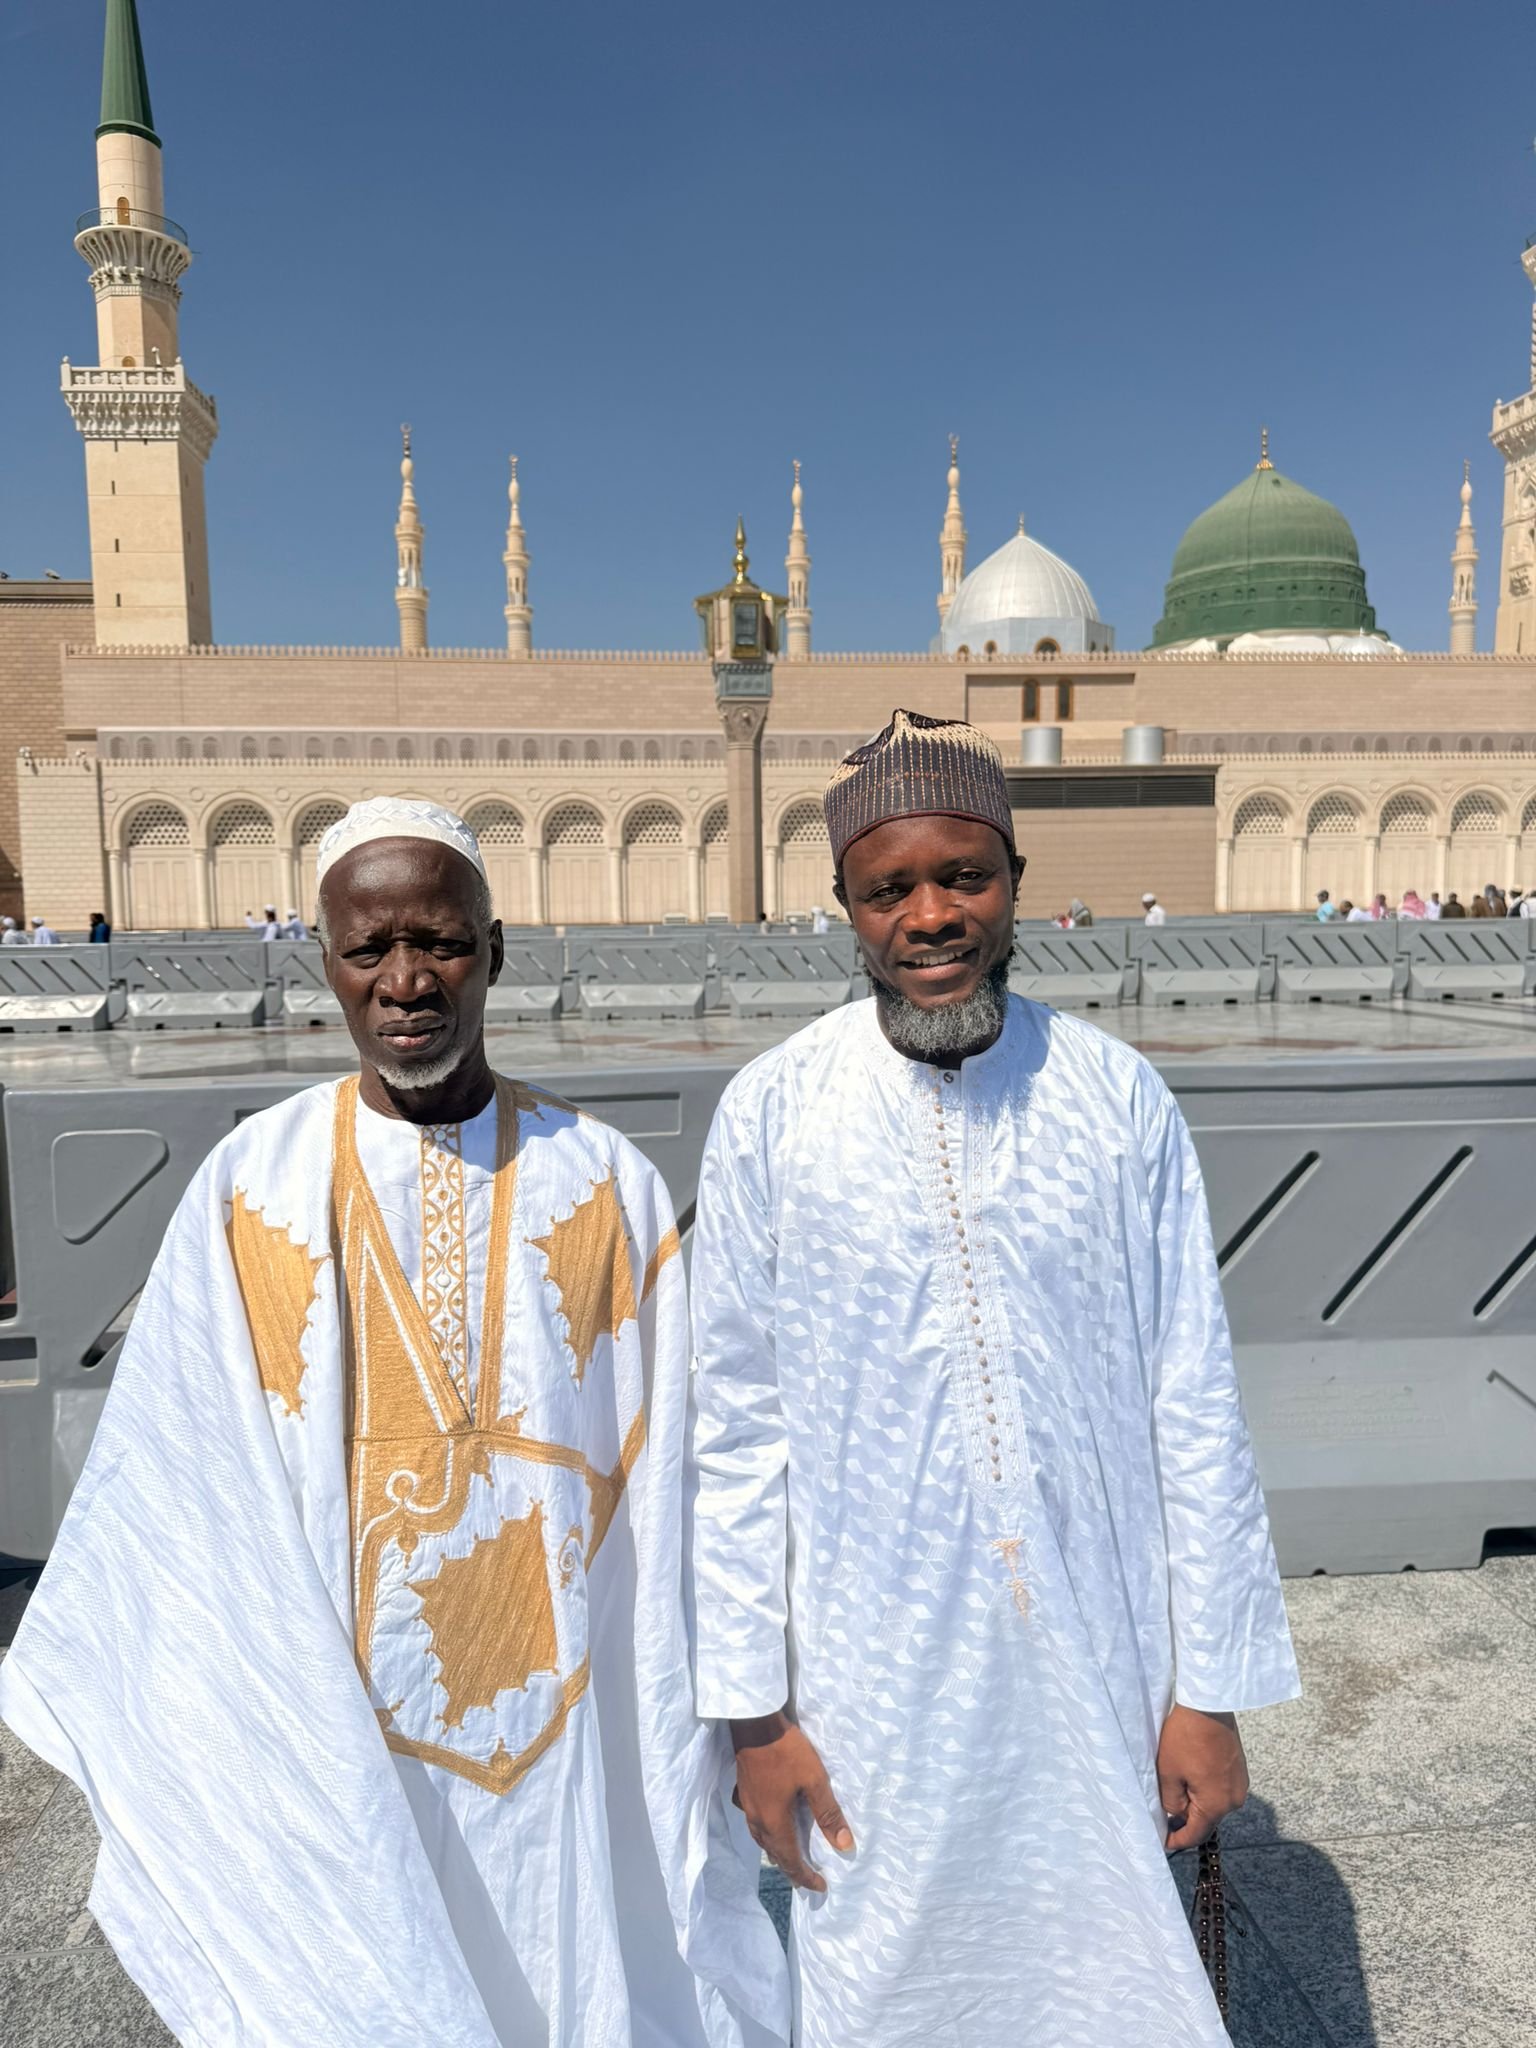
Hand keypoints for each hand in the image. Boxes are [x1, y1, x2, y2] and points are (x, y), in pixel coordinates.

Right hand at [730, 1709, 853, 1892]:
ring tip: (790, 1858)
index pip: (791, 1861)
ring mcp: (748, 1806)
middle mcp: (758, 1821)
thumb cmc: (786, 1752)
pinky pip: (756, 1825)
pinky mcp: (744, 1792)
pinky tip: (771, 1824)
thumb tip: (844, 1846)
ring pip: (763, 1840)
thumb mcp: (814, 1780)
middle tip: (806, 1879)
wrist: (754, 1724)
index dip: (806, 1877)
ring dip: (778, 1853)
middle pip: (774, 1854)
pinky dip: (767, 1835)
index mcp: (775, 1823)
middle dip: (791, 1869)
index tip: (821, 1888)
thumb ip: (829, 1813)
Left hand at [1157, 1704, 1248, 1851]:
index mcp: (1216, 1805)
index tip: (1164, 1843)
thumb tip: (1175, 1816)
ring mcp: (1240, 1785)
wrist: (1208, 1705)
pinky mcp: (1240, 1771)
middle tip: (1165, 1821)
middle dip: (1186, 1822)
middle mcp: (1234, 1800)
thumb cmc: (1185, 1738)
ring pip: (1214, 1805)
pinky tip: (1191, 1780)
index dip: (1178, 1841)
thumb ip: (1171, 1802)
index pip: (1196, 1834)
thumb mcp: (1169, 1773)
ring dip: (1196, 1804)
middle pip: (1207, 1820)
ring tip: (1175, 1797)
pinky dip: (1206, 1791)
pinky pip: (1221, 1790)